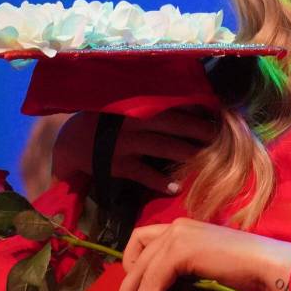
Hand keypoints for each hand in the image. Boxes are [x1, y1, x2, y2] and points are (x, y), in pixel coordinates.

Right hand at [51, 109, 219, 193]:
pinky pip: (143, 173)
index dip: (198, 110)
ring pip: (163, 147)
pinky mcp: (116, 164)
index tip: (218, 115)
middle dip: (199, 130)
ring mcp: (125, 142)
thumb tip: (196, 107)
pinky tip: (176, 187)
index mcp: (138, 104)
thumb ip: (155, 106)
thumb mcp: (129, 107)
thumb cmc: (107, 121)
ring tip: (207, 160)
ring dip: (187, 153)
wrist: (70, 141)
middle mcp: (133, 120)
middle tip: (220, 138)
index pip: (173, 103)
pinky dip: (160, 181)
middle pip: (174, 123)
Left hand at [110, 218, 290, 290]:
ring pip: (140, 272)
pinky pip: (153, 282)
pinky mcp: (180, 251)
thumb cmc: (245, 270)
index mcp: (182, 227)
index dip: (131, 267)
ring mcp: (177, 236)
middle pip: (135, 257)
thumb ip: (182, 271)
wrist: (266, 266)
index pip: (142, 241)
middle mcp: (176, 226)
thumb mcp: (204, 267)